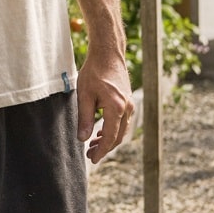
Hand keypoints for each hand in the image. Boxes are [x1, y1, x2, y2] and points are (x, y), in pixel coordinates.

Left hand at [76, 48, 133, 163]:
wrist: (108, 53)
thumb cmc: (94, 72)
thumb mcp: (84, 96)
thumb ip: (84, 119)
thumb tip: (83, 139)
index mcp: (116, 108)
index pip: (110, 137)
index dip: (101, 150)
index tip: (92, 159)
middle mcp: (127, 107)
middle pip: (118, 136)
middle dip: (105, 148)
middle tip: (90, 154)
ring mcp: (130, 104)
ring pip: (122, 130)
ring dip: (109, 139)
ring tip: (93, 144)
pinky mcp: (128, 100)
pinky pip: (123, 121)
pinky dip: (113, 129)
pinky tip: (101, 131)